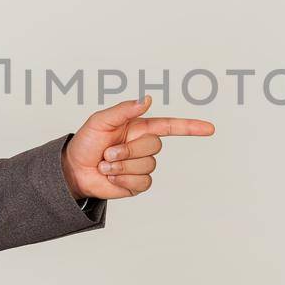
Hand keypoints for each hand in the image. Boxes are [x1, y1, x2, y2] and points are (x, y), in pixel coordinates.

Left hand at [62, 95, 214, 199]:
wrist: (74, 169)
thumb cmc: (87, 142)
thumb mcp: (101, 120)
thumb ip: (125, 109)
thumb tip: (147, 100)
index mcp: (139, 128)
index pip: (170, 126)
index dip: (191, 128)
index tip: (210, 129)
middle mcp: (143, 146)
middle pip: (154, 147)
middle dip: (128, 151)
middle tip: (107, 152)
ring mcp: (141, 166)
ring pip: (148, 166)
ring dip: (122, 166)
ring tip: (106, 164)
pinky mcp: (137, 184)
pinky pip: (142, 183)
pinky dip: (124, 180)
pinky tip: (112, 177)